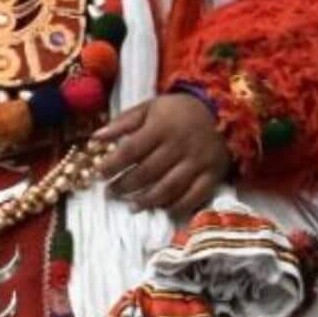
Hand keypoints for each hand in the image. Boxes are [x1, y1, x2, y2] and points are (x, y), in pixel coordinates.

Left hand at [99, 92, 231, 215]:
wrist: (222, 110)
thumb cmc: (178, 110)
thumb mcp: (149, 107)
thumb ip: (123, 122)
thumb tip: (95, 139)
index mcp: (162, 126)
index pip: (131, 150)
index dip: (112, 164)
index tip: (99, 174)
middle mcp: (180, 145)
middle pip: (148, 172)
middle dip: (125, 185)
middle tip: (110, 193)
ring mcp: (198, 162)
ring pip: (169, 188)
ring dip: (147, 200)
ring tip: (131, 206)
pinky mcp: (213, 175)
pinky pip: (195, 196)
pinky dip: (178, 206)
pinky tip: (163, 209)